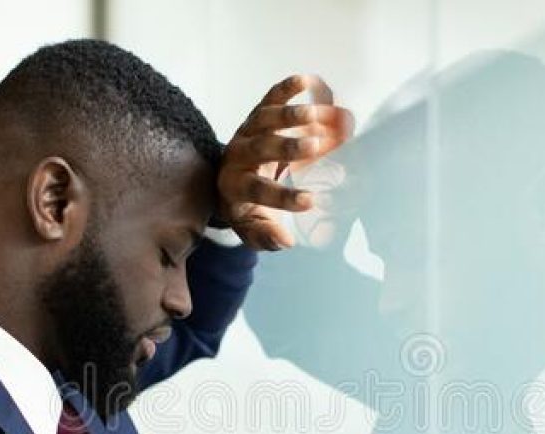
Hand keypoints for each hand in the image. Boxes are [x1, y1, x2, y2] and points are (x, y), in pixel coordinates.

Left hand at [217, 74, 353, 250]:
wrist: (227, 180)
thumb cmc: (245, 208)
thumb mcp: (252, 228)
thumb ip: (266, 235)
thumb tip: (286, 241)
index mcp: (235, 187)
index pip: (258, 190)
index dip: (283, 197)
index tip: (311, 201)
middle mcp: (237, 156)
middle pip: (260, 148)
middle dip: (287, 147)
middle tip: (315, 146)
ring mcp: (246, 132)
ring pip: (265, 119)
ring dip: (290, 115)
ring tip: (317, 114)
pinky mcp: (256, 116)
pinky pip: (269, 99)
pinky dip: (287, 89)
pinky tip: (309, 82)